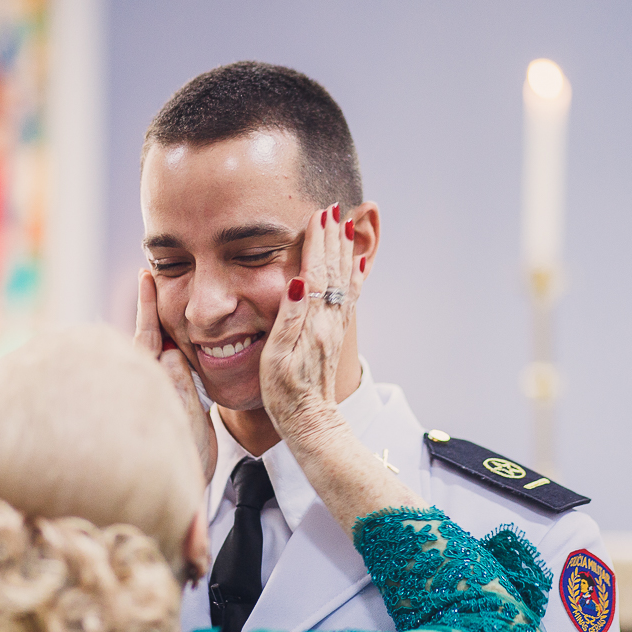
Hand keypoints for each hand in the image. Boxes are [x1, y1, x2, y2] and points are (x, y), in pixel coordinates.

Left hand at [135, 269, 217, 481]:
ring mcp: (149, 398)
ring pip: (153, 355)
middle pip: (145, 340)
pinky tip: (177, 342)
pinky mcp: (163, 407)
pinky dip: (166, 350)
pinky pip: (164, 371)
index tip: (147, 277)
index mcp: (148, 388)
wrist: (179, 499)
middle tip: (153, 274)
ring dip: (159, 328)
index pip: (145, 339)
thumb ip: (180, 389)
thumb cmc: (182, 467)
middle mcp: (144, 389)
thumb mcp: (188, 427)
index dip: (149, 307)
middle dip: (152, 310)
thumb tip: (172, 352)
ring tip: (162, 297)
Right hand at [260, 203, 365, 443]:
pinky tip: (356, 265)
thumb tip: (298, 281)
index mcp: (312, 323)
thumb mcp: (275, 357)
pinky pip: (348, 297)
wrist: (310, 421)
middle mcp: (329, 322)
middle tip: (332, 210)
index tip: (318, 216)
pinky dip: (352, 275)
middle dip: (332, 239)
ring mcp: (335, 328)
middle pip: (333, 271)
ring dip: (344, 252)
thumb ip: (288, 317)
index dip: (317, 243)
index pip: (315, 273)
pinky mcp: (335, 335)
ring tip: (346, 226)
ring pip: (343, 281)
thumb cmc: (285, 394)